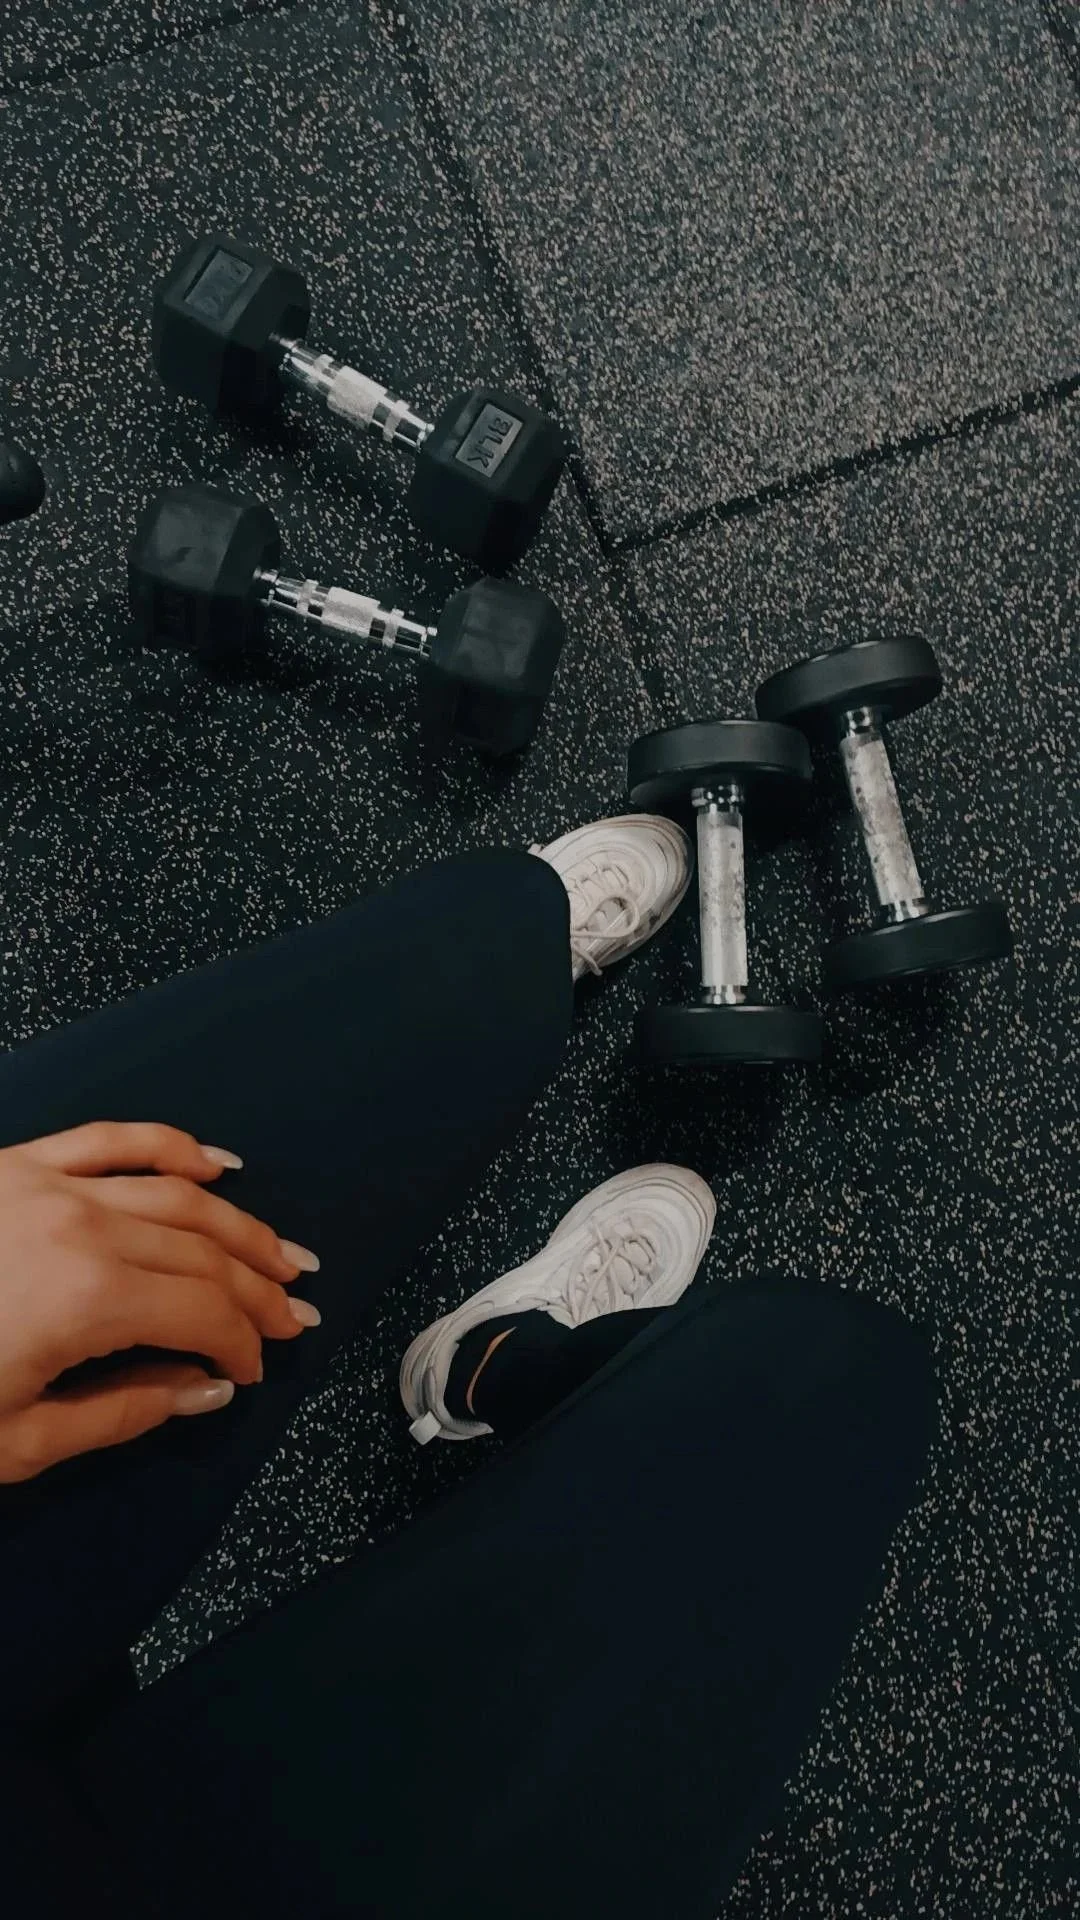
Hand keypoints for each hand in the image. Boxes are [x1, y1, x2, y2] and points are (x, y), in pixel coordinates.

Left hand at [0, 1121, 320, 1483]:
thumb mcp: (17, 1439)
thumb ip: (122, 1412)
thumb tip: (203, 1394)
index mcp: (85, 1298)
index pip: (203, 1311)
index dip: (242, 1343)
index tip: (252, 1373)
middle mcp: (79, 1226)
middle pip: (202, 1248)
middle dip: (258, 1286)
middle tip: (295, 1314)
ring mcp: (46, 1184)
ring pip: (175, 1192)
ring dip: (238, 1223)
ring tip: (279, 1252)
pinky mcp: (16, 1164)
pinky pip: (112, 1140)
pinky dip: (171, 1147)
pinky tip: (213, 1164)